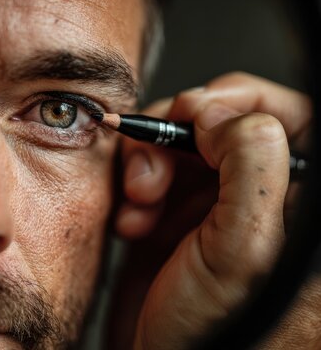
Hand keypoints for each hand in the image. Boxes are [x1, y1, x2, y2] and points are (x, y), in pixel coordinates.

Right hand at [112, 72, 311, 348]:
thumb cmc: (215, 333)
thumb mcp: (242, 249)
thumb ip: (248, 165)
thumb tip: (219, 112)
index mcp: (294, 200)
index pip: (284, 113)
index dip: (233, 101)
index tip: (191, 116)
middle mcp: (258, 194)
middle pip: (220, 122)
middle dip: (174, 137)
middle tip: (150, 168)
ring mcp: (215, 201)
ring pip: (180, 142)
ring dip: (147, 163)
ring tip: (137, 202)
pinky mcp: (177, 211)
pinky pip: (153, 170)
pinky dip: (133, 187)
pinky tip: (132, 220)